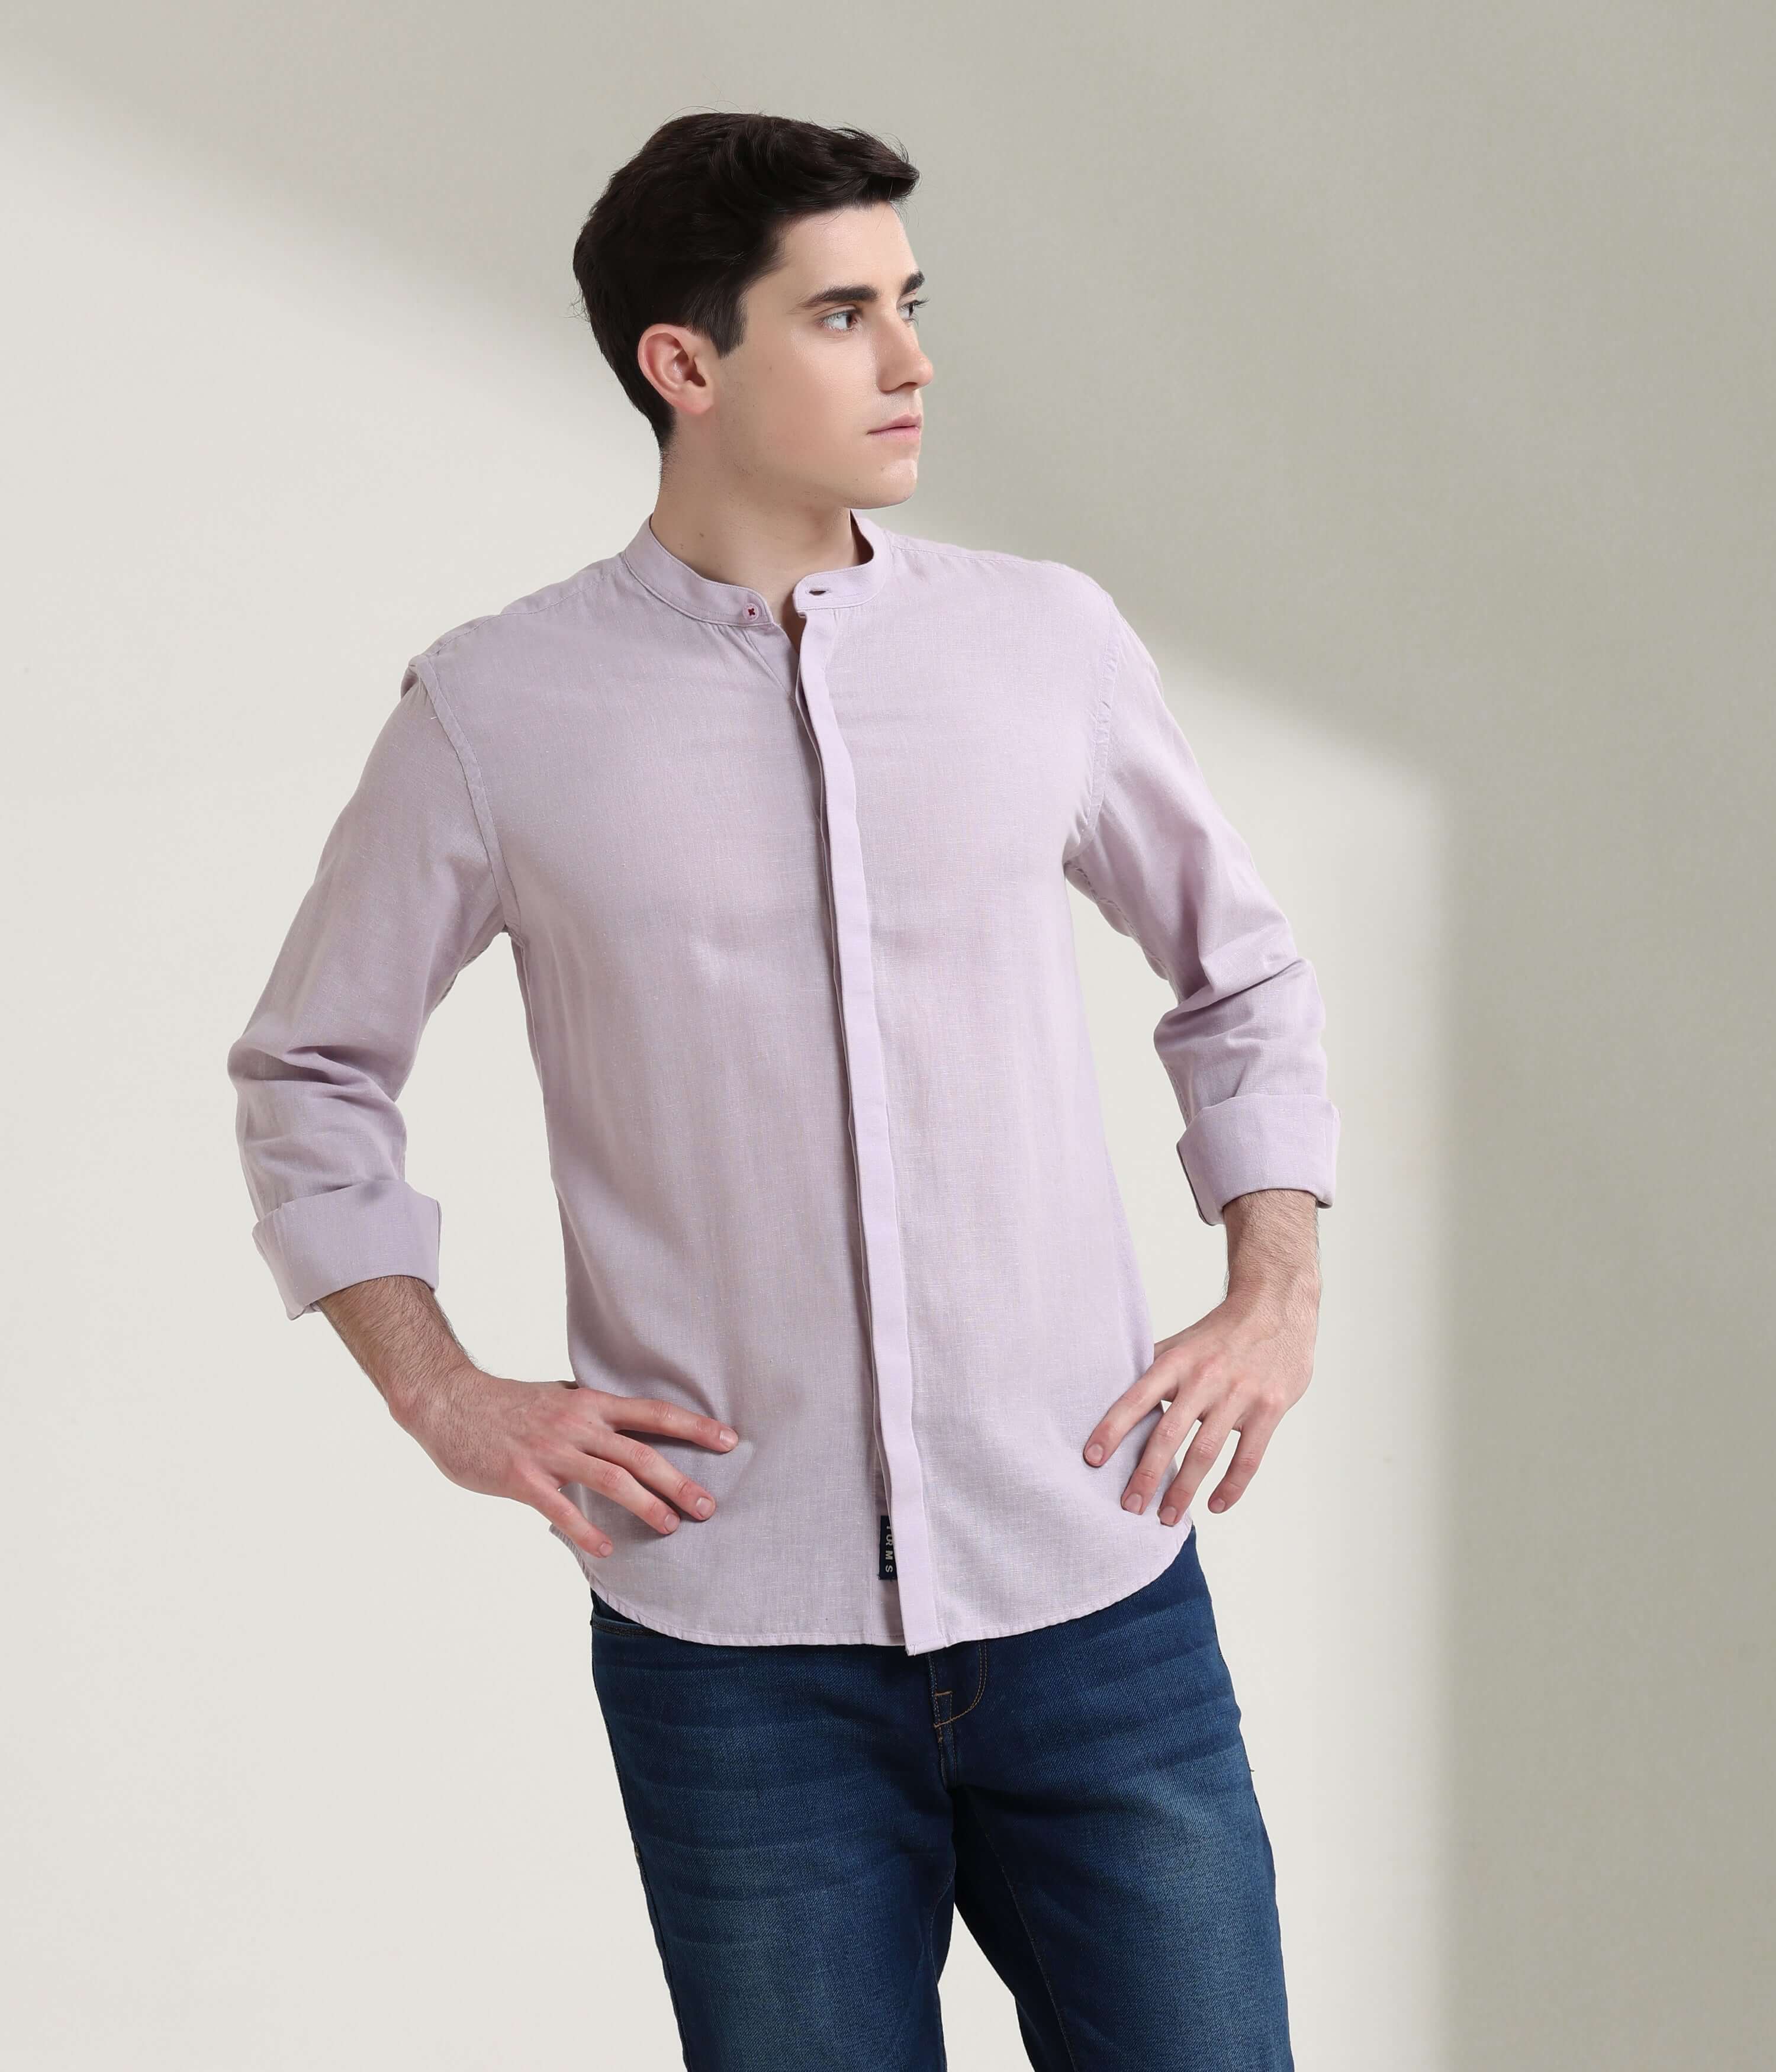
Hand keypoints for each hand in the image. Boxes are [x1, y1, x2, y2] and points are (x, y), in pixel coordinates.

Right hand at [392, 1366, 738, 1560]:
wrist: (449, 1402)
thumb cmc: (508, 1405)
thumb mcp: (559, 1399)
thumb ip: (595, 1416)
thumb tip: (632, 1433)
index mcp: (590, 1403)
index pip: (652, 1412)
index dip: (693, 1426)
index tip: (729, 1440)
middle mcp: (576, 1424)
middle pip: (640, 1452)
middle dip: (678, 1480)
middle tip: (710, 1505)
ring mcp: (549, 1450)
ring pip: (609, 1478)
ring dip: (645, 1504)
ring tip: (672, 1527)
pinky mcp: (521, 1476)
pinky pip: (560, 1507)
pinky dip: (586, 1529)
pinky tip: (607, 1549)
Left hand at [1081, 1278, 1319, 1523]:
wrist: (1277, 1307)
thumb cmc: (1220, 1333)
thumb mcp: (1181, 1343)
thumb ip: (1151, 1371)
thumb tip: (1109, 1396)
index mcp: (1177, 1362)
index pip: (1136, 1399)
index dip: (1112, 1429)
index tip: (1092, 1458)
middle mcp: (1205, 1378)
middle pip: (1169, 1434)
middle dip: (1147, 1474)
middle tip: (1128, 1506)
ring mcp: (1240, 1394)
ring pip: (1206, 1452)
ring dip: (1184, 1490)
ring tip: (1166, 1517)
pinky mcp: (1269, 1409)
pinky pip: (1248, 1458)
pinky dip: (1231, 1487)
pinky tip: (1214, 1505)